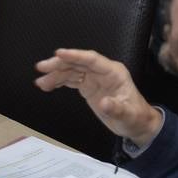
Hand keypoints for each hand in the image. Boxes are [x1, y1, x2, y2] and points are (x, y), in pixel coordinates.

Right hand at [34, 48, 161, 146]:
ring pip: (71, 71)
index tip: (59, 53)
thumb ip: (116, 108)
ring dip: (55, 74)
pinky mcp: (88, 86)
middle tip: (42, 68)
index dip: (75, 55)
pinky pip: (70, 80)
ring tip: (40, 82)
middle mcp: (102, 72)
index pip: (92, 59)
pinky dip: (58, 81)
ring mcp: (94, 78)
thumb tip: (104, 103)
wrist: (137, 124)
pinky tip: (47, 85)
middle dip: (59, 64)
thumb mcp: (128, 115)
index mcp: (113, 72)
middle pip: (77, 63)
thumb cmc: (135, 117)